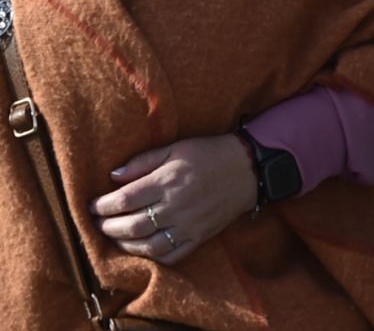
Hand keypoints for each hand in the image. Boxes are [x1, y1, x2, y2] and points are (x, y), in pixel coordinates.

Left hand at [89, 135, 255, 264]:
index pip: (123, 200)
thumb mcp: (176, 148)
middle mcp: (175, 207)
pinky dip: (150, 257)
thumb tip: (112, 176)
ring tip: (115, 236)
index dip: (102, 206)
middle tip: (99, 222)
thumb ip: (143, 161)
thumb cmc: (210, 154)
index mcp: (167, 181)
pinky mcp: (199, 237)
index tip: (92, 205)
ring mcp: (188, 225)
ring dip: (123, 244)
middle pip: (130, 226)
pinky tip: (140, 248)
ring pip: (146, 246)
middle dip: (107, 227)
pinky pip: (169, 255)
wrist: (249, 168)